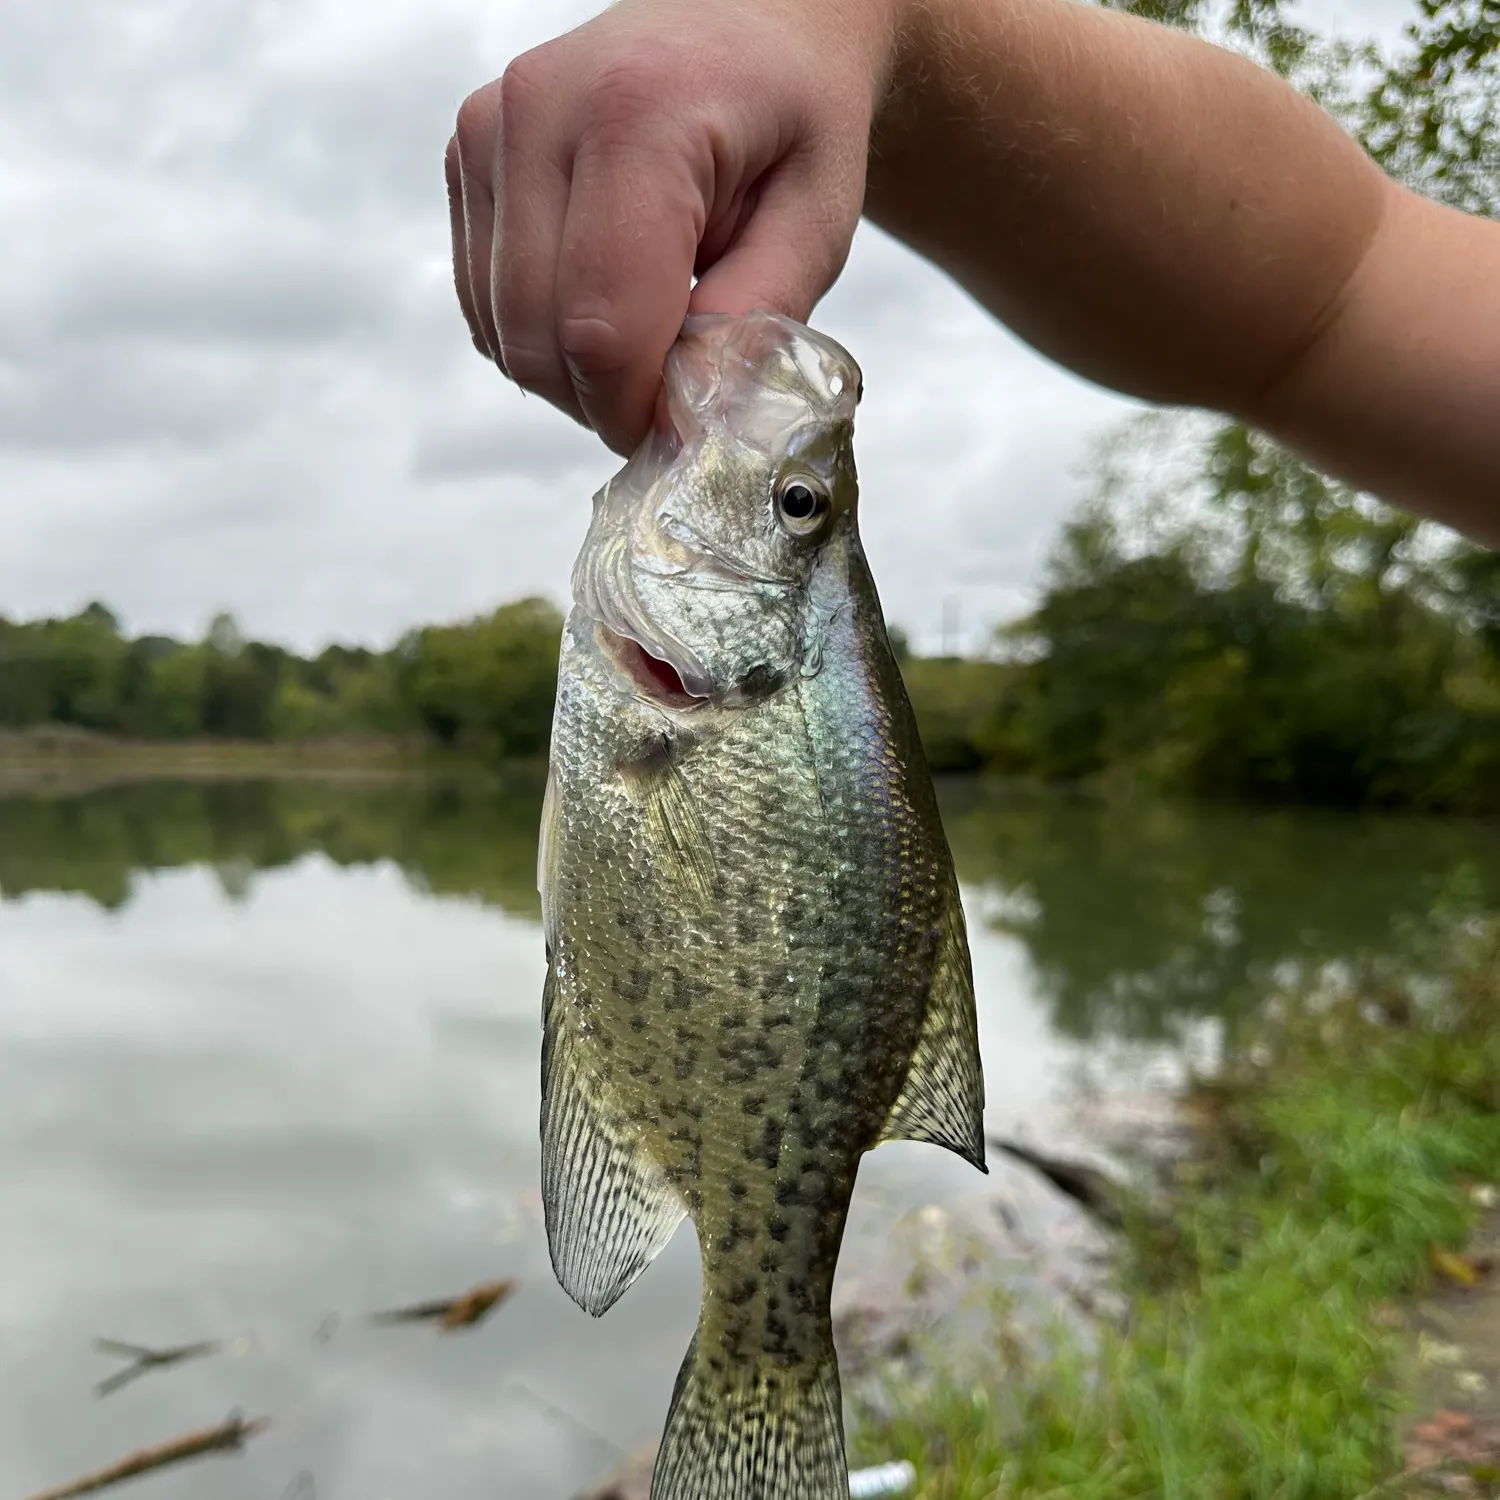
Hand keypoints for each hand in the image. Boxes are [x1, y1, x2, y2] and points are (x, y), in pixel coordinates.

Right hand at [446, 0, 898, 454]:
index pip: (600, 327)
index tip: (683, 433)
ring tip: (650, 338)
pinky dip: (542, 338)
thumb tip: (688, 425)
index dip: (636, 410)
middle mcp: (539, 111)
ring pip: (502, 333)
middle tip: (673, 400)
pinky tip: (605, 306)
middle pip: (537, 339)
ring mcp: (487, 130)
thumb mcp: (816, 222)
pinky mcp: (466, 155)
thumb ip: (753, 328)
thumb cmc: (794, 118)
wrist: (750, 23)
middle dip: (606, 401)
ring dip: (573, 375)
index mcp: (635, 116)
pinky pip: (485, 304)